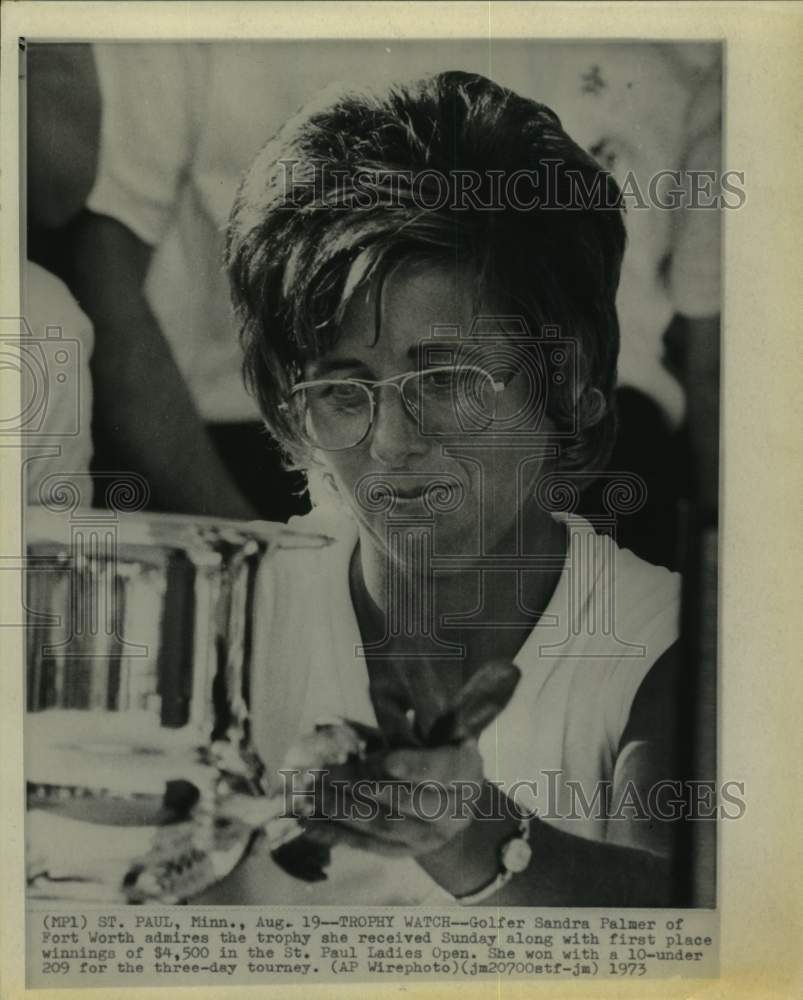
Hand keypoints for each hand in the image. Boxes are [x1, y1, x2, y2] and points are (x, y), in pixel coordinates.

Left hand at [303, 739, 485, 859]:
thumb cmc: (437, 747)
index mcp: (465, 770)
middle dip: (359, 787)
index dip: (415, 767)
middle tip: (322, 775)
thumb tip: (355, 710)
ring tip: (308, 798)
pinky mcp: (409, 852)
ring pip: (383, 827)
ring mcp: (431, 837)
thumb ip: (403, 726)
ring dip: (341, 811)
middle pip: (405, 802)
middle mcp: (454, 810)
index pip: (443, 770)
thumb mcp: (433, 732)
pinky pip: (370, 847)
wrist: (456, 795)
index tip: (385, 762)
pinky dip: (338, 835)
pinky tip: (310, 825)